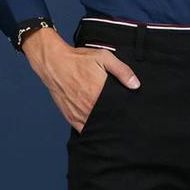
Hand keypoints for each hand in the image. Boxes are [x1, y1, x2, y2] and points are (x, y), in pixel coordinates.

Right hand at [21, 27, 139, 132]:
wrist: (54, 62)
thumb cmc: (78, 59)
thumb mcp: (103, 58)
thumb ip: (121, 71)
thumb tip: (135, 85)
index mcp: (99, 95)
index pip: (117, 112)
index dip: (124, 116)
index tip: (131, 118)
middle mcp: (89, 107)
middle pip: (108, 122)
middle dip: (115, 123)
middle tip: (123, 124)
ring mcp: (80, 115)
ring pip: (96, 129)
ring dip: (104, 129)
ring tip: (112, 129)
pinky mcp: (72, 118)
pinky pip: (84, 131)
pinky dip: (92, 131)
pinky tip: (98, 130)